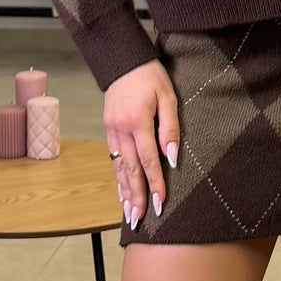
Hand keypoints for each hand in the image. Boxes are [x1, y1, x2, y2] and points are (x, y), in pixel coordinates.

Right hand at [102, 58, 178, 228]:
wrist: (122, 61)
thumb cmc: (150, 76)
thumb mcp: (168, 96)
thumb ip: (170, 128)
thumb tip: (172, 157)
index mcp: (137, 121)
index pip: (148, 160)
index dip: (154, 183)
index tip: (160, 203)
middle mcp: (120, 129)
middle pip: (130, 170)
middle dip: (135, 196)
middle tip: (139, 220)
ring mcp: (111, 130)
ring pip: (118, 167)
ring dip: (124, 192)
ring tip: (129, 214)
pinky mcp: (108, 129)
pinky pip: (113, 158)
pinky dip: (118, 177)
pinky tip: (121, 191)